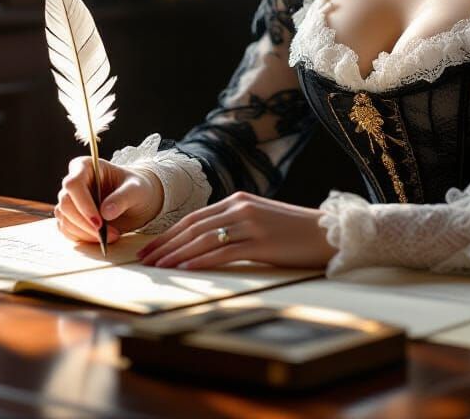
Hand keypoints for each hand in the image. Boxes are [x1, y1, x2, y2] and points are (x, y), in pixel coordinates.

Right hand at [55, 156, 163, 244]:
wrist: (137, 200)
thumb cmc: (136, 188)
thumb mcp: (136, 189)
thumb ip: (123, 198)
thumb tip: (106, 212)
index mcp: (85, 166)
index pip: (73, 183)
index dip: (83, 203)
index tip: (99, 222)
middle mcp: (73, 182)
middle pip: (65, 204)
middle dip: (84, 223)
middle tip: (106, 234)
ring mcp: (70, 201)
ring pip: (65, 220)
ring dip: (86, 233)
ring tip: (112, 236)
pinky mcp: (71, 217)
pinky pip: (67, 231)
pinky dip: (83, 238)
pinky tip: (102, 239)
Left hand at [136, 191, 336, 270]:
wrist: (326, 233)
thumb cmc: (292, 230)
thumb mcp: (260, 219)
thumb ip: (235, 224)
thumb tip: (206, 242)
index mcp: (238, 200)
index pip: (194, 218)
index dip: (169, 234)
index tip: (150, 248)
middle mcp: (241, 208)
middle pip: (193, 227)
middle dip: (165, 244)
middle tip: (144, 260)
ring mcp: (251, 224)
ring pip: (204, 240)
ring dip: (177, 254)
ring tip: (158, 268)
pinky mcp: (261, 243)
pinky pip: (225, 252)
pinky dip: (201, 260)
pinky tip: (186, 269)